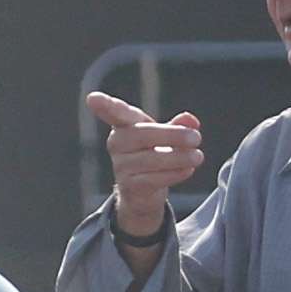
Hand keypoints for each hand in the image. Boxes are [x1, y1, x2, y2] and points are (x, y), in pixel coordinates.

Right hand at [83, 89, 209, 239]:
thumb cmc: (152, 155)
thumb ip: (178, 125)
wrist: (143, 193)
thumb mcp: (166, 136)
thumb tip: (191, 120)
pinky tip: (187, 170)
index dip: (105, 106)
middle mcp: (117, 143)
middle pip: (143, 134)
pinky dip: (174, 173)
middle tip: (196, 137)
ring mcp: (121, 166)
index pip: (115, 113)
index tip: (93, 99)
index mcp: (124, 125)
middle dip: (172, 135)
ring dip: (179, 157)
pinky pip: (154, 178)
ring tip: (197, 156)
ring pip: (151, 158)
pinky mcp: (129, 186)